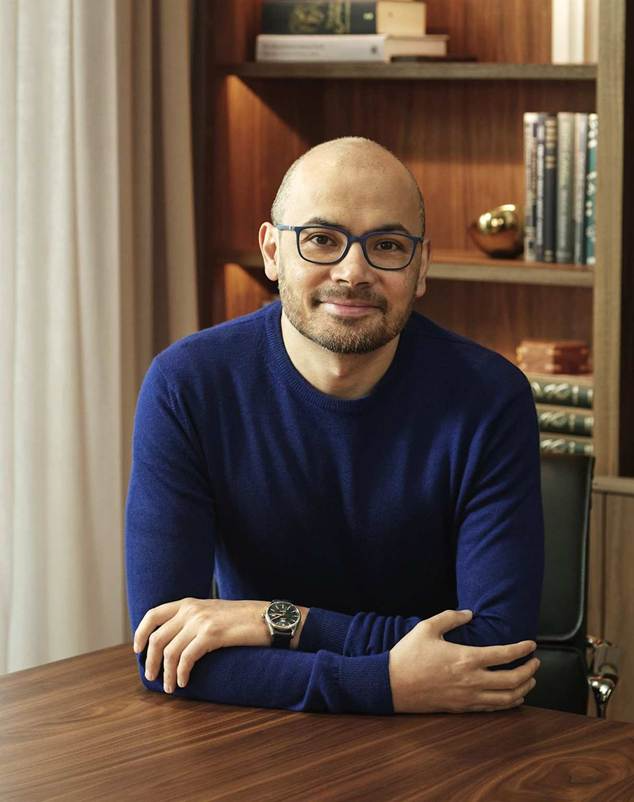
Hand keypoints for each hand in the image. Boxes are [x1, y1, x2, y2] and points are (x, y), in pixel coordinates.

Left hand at [133, 598, 269, 692]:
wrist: (268, 618)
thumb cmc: (243, 620)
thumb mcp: (213, 613)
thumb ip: (193, 621)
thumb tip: (174, 641)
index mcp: (189, 603)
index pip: (153, 614)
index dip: (140, 633)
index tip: (138, 650)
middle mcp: (191, 609)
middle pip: (157, 637)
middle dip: (150, 661)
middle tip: (153, 678)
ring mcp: (201, 621)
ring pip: (170, 651)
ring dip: (166, 673)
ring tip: (171, 687)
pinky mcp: (212, 634)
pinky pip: (186, 658)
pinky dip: (181, 673)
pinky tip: (184, 682)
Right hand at [388, 609, 539, 713]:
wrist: (392, 685)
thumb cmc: (408, 655)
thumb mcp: (427, 627)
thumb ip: (451, 617)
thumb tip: (470, 613)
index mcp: (466, 658)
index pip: (504, 655)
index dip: (522, 649)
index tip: (531, 644)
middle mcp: (472, 680)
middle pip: (513, 680)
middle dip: (530, 671)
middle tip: (536, 662)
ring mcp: (468, 697)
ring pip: (507, 699)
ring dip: (524, 689)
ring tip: (530, 680)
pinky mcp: (462, 708)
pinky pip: (493, 708)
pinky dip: (508, 703)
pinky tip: (513, 697)